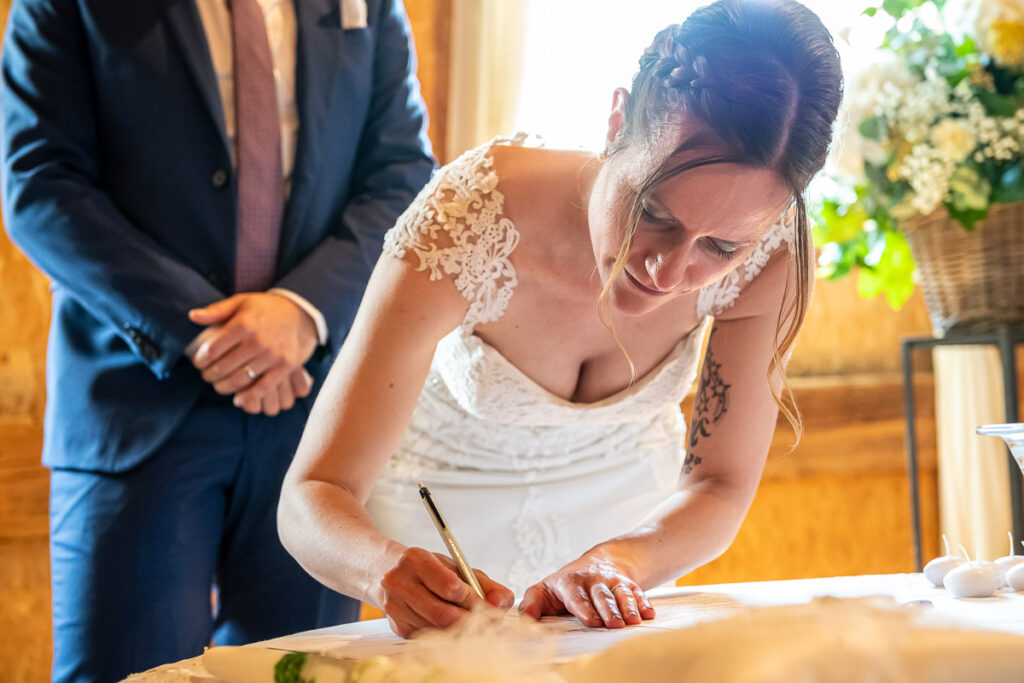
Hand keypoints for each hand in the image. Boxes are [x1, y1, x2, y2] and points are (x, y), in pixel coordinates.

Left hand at [188, 293, 318, 412]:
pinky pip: (262, 388)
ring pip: (239, 380)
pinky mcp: (285, 366)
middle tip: (206, 376)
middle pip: (223, 367)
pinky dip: (248, 396)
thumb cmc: (267, 308)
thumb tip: (192, 317)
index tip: (198, 363)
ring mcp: (273, 355)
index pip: (212, 349)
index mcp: (243, 324)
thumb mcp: (241, 302)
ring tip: (219, 385)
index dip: (200, 360)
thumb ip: (216, 310)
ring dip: (224, 387)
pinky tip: (238, 398)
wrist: (301, 313)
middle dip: (209, 375)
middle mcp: (258, 340)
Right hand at [375, 547, 513, 637]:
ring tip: (473, 623)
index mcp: (416, 560)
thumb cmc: (426, 568)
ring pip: (436, 629)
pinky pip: (428, 636)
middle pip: (442, 614)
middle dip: (470, 620)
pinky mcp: (397, 626)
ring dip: (460, 630)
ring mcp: (395, 607)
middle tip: (488, 623)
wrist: (383, 570)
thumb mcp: (454, 565)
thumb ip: (484, 583)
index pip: (450, 586)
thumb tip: (502, 603)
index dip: (472, 599)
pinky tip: (451, 626)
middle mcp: (400, 582)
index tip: (487, 605)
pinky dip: (445, 634)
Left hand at [519, 553, 654, 628]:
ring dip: (629, 607)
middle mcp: (593, 579)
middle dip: (609, 610)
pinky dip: (644, 603)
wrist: (594, 565)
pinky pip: (638, 592)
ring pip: (622, 593)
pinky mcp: (628, 584)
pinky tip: (649, 614)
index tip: (591, 622)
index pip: (577, 596)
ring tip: (634, 621)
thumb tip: (525, 619)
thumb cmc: (564, 586)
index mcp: (570, 582)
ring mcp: (612, 581)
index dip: (584, 608)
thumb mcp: (543, 590)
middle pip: (602, 595)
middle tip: (614, 625)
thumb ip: (532, 604)